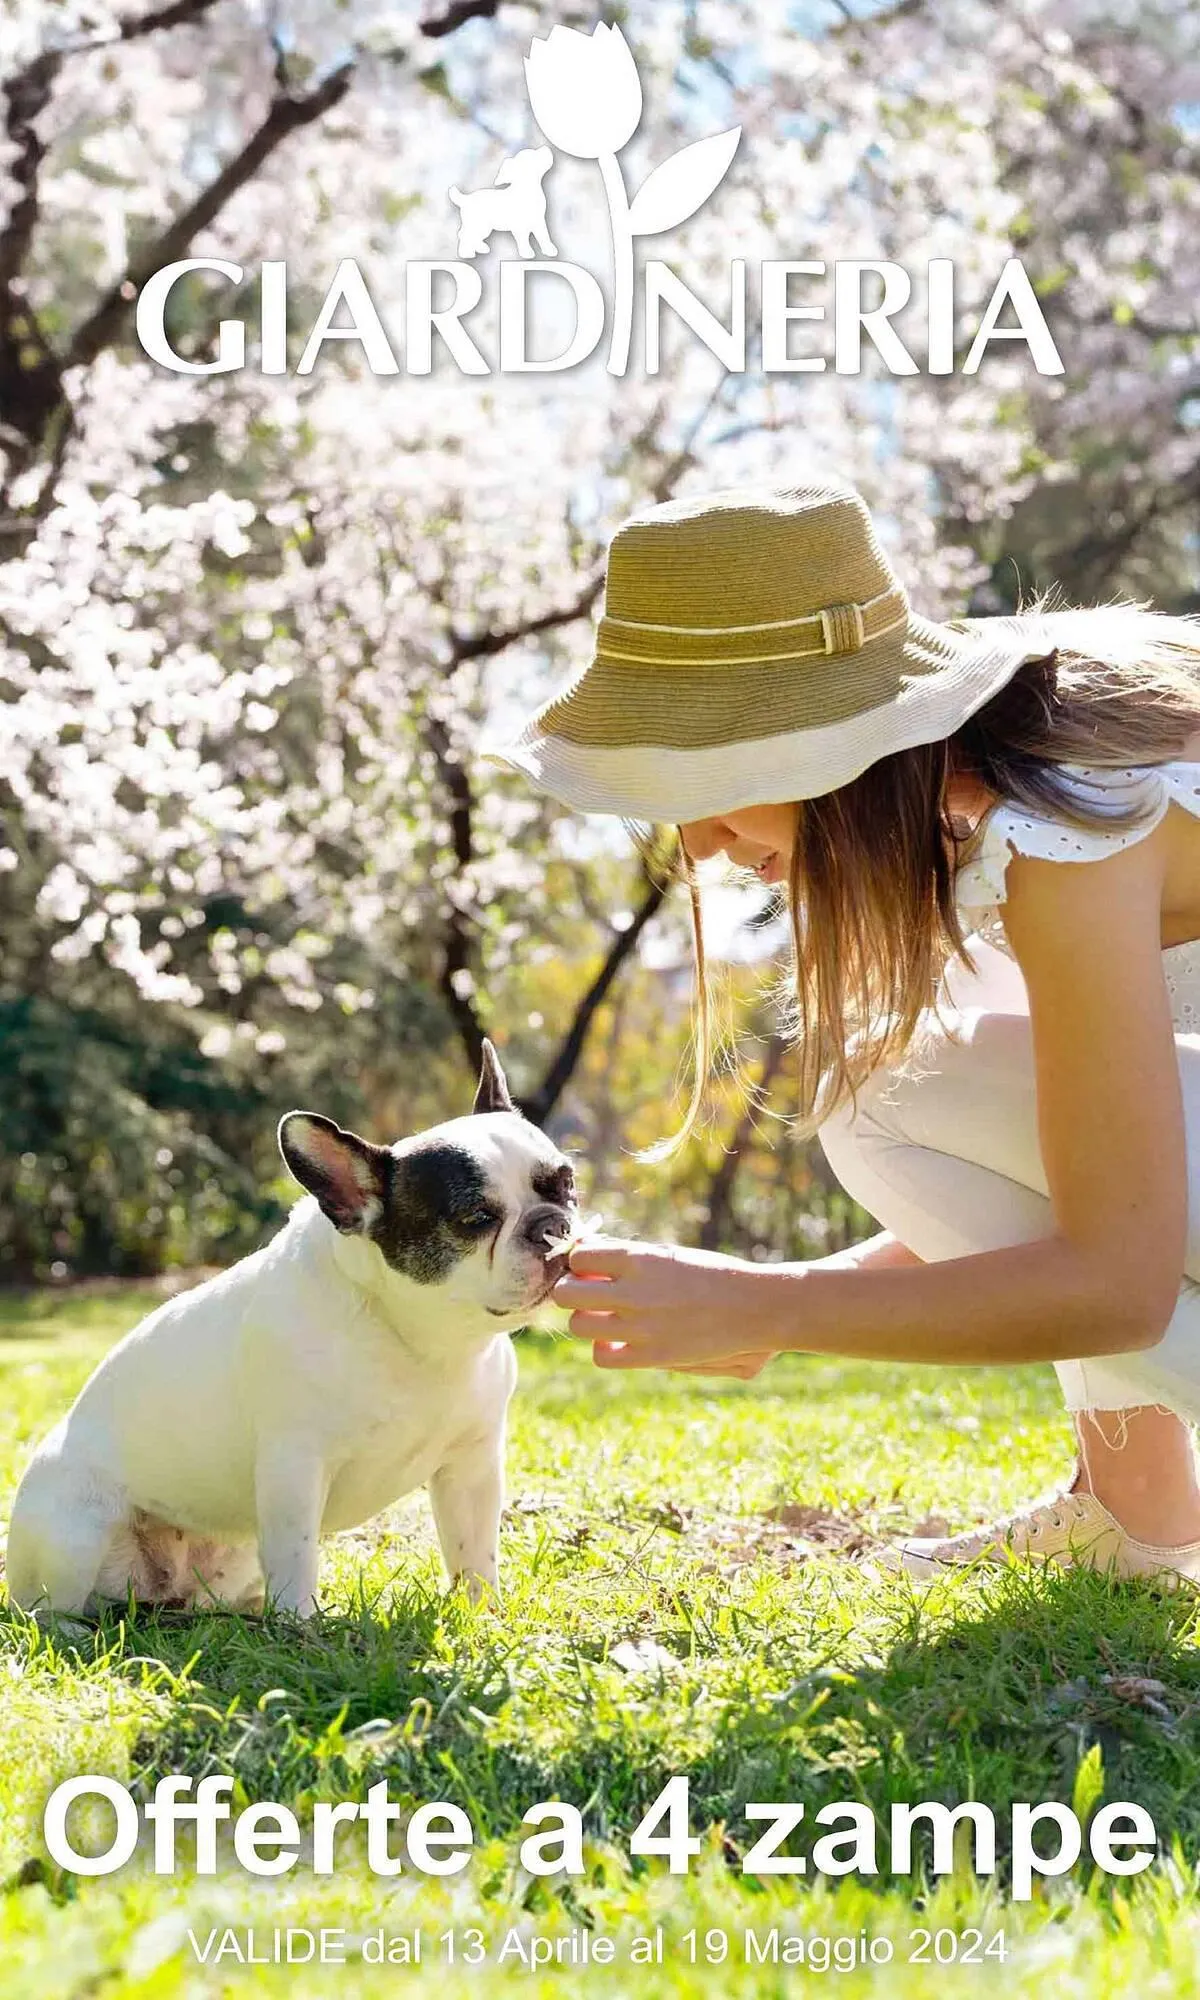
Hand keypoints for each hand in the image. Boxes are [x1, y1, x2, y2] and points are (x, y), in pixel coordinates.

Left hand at [552, 1237, 784, 1373]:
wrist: (755, 1306)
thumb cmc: (711, 1274)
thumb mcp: (668, 1255)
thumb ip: (626, 1258)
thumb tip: (585, 1251)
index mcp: (641, 1258)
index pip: (579, 1256)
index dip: (580, 1262)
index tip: (590, 1268)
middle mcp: (635, 1291)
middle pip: (567, 1292)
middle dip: (573, 1292)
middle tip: (589, 1294)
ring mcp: (641, 1326)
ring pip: (579, 1325)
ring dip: (587, 1320)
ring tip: (606, 1318)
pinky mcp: (652, 1355)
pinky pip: (602, 1356)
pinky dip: (604, 1348)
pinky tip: (619, 1341)